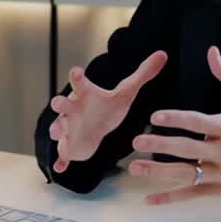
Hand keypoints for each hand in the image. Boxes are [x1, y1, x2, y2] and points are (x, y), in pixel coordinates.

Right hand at [48, 51, 167, 173]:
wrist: (96, 127)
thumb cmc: (108, 107)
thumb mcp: (127, 92)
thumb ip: (143, 73)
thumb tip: (163, 54)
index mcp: (86, 94)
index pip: (80, 82)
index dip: (77, 76)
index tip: (76, 71)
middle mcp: (73, 108)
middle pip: (63, 103)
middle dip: (59, 103)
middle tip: (57, 102)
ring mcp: (68, 127)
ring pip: (59, 126)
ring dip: (57, 129)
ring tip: (57, 134)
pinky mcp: (69, 145)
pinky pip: (64, 153)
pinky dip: (62, 160)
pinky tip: (60, 167)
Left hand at [128, 46, 220, 204]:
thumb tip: (213, 54)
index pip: (199, 122)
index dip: (176, 119)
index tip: (155, 117)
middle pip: (188, 148)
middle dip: (160, 146)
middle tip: (137, 141)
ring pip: (187, 174)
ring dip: (159, 172)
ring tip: (136, 167)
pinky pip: (193, 194)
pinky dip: (171, 198)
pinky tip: (151, 198)